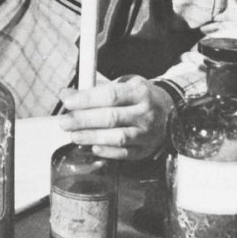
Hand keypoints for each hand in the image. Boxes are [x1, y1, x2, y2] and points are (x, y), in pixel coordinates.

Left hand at [58, 76, 172, 160]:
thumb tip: (68, 94)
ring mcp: (147, 133)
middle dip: (84, 120)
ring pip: (117, 138)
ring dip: (92, 137)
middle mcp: (145, 113)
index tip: (68, 101)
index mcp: (139, 92)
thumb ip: (96, 89)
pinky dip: (107, 152)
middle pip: (111, 118)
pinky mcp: (146, 150)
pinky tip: (92, 147)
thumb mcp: (124, 84)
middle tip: (64, 122)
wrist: (172, 111)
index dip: (87, 99)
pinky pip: (124, 154)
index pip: (110, 95)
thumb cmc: (141, 96)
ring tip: (74, 135)